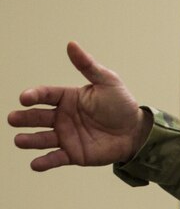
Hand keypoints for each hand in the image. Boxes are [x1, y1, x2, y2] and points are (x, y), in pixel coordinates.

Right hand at [8, 41, 149, 170]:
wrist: (136, 132)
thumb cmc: (122, 105)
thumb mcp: (108, 82)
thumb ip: (88, 66)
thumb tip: (71, 44)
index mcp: (67, 98)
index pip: (45, 95)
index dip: (34, 96)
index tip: (25, 98)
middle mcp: (62, 117)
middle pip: (38, 117)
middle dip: (24, 118)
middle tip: (12, 119)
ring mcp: (66, 136)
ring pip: (42, 138)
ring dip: (29, 140)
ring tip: (19, 141)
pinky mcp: (73, 154)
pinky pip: (55, 158)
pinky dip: (44, 162)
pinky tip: (35, 164)